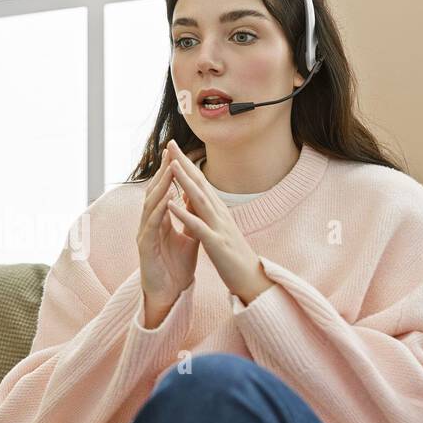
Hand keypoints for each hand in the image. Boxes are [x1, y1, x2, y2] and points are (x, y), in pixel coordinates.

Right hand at [137, 139, 199, 321]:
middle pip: (154, 192)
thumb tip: (199, 198)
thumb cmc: (177, 266)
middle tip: (170, 151)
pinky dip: (159, 211)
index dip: (169, 172)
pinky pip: (151, 226)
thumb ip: (191, 218)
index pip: (163, 190)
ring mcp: (145, 235)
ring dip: (161, 187)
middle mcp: (149, 224)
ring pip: (151, 205)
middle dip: (162, 171)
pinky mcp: (145, 249)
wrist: (170, 294)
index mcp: (160, 220)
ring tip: (170, 169)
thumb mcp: (189, 237)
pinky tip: (167, 200)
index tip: (177, 153)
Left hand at [160, 139, 275, 304]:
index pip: (201, 182)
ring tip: (172, 166)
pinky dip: (184, 215)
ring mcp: (219, 227)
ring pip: (200, 200)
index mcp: (218, 211)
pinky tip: (171, 205)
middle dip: (185, 163)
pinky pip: (198, 227)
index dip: (188, 164)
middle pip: (200, 184)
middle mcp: (220, 214)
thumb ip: (207, 212)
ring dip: (185, 182)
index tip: (174, 148)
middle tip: (171, 143)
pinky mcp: (216, 244)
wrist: (252, 279)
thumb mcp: (218, 229)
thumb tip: (194, 197)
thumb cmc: (233, 256)